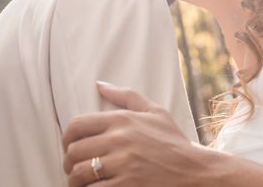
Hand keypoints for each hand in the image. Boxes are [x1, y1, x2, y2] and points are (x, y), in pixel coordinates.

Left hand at [61, 82, 219, 186]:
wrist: (195, 171)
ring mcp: (123, 165)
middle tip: (72, 169)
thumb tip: (100, 85)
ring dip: (74, 181)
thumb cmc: (173, 142)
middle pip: (74, 151)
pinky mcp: (126, 186)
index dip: (66, 138)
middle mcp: (119, 140)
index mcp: (122, 120)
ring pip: (80, 173)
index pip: (77, 125)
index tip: (69, 148)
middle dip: (68, 162)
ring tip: (79, 183)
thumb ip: (125, 96)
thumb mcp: (154, 111)